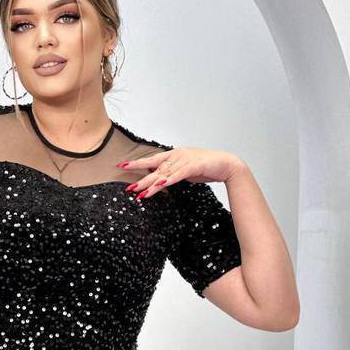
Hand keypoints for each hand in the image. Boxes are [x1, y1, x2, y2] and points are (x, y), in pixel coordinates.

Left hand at [117, 147, 245, 198]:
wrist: (227, 164)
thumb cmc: (207, 167)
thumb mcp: (186, 170)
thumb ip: (173, 172)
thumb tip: (161, 178)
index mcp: (174, 155)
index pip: (152, 159)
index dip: (137, 163)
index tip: (122, 165)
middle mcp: (177, 156)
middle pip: (155, 169)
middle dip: (141, 179)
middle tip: (129, 188)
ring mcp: (185, 160)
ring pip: (164, 174)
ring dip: (151, 185)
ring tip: (140, 194)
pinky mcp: (193, 166)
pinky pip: (177, 175)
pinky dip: (167, 181)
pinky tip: (158, 186)